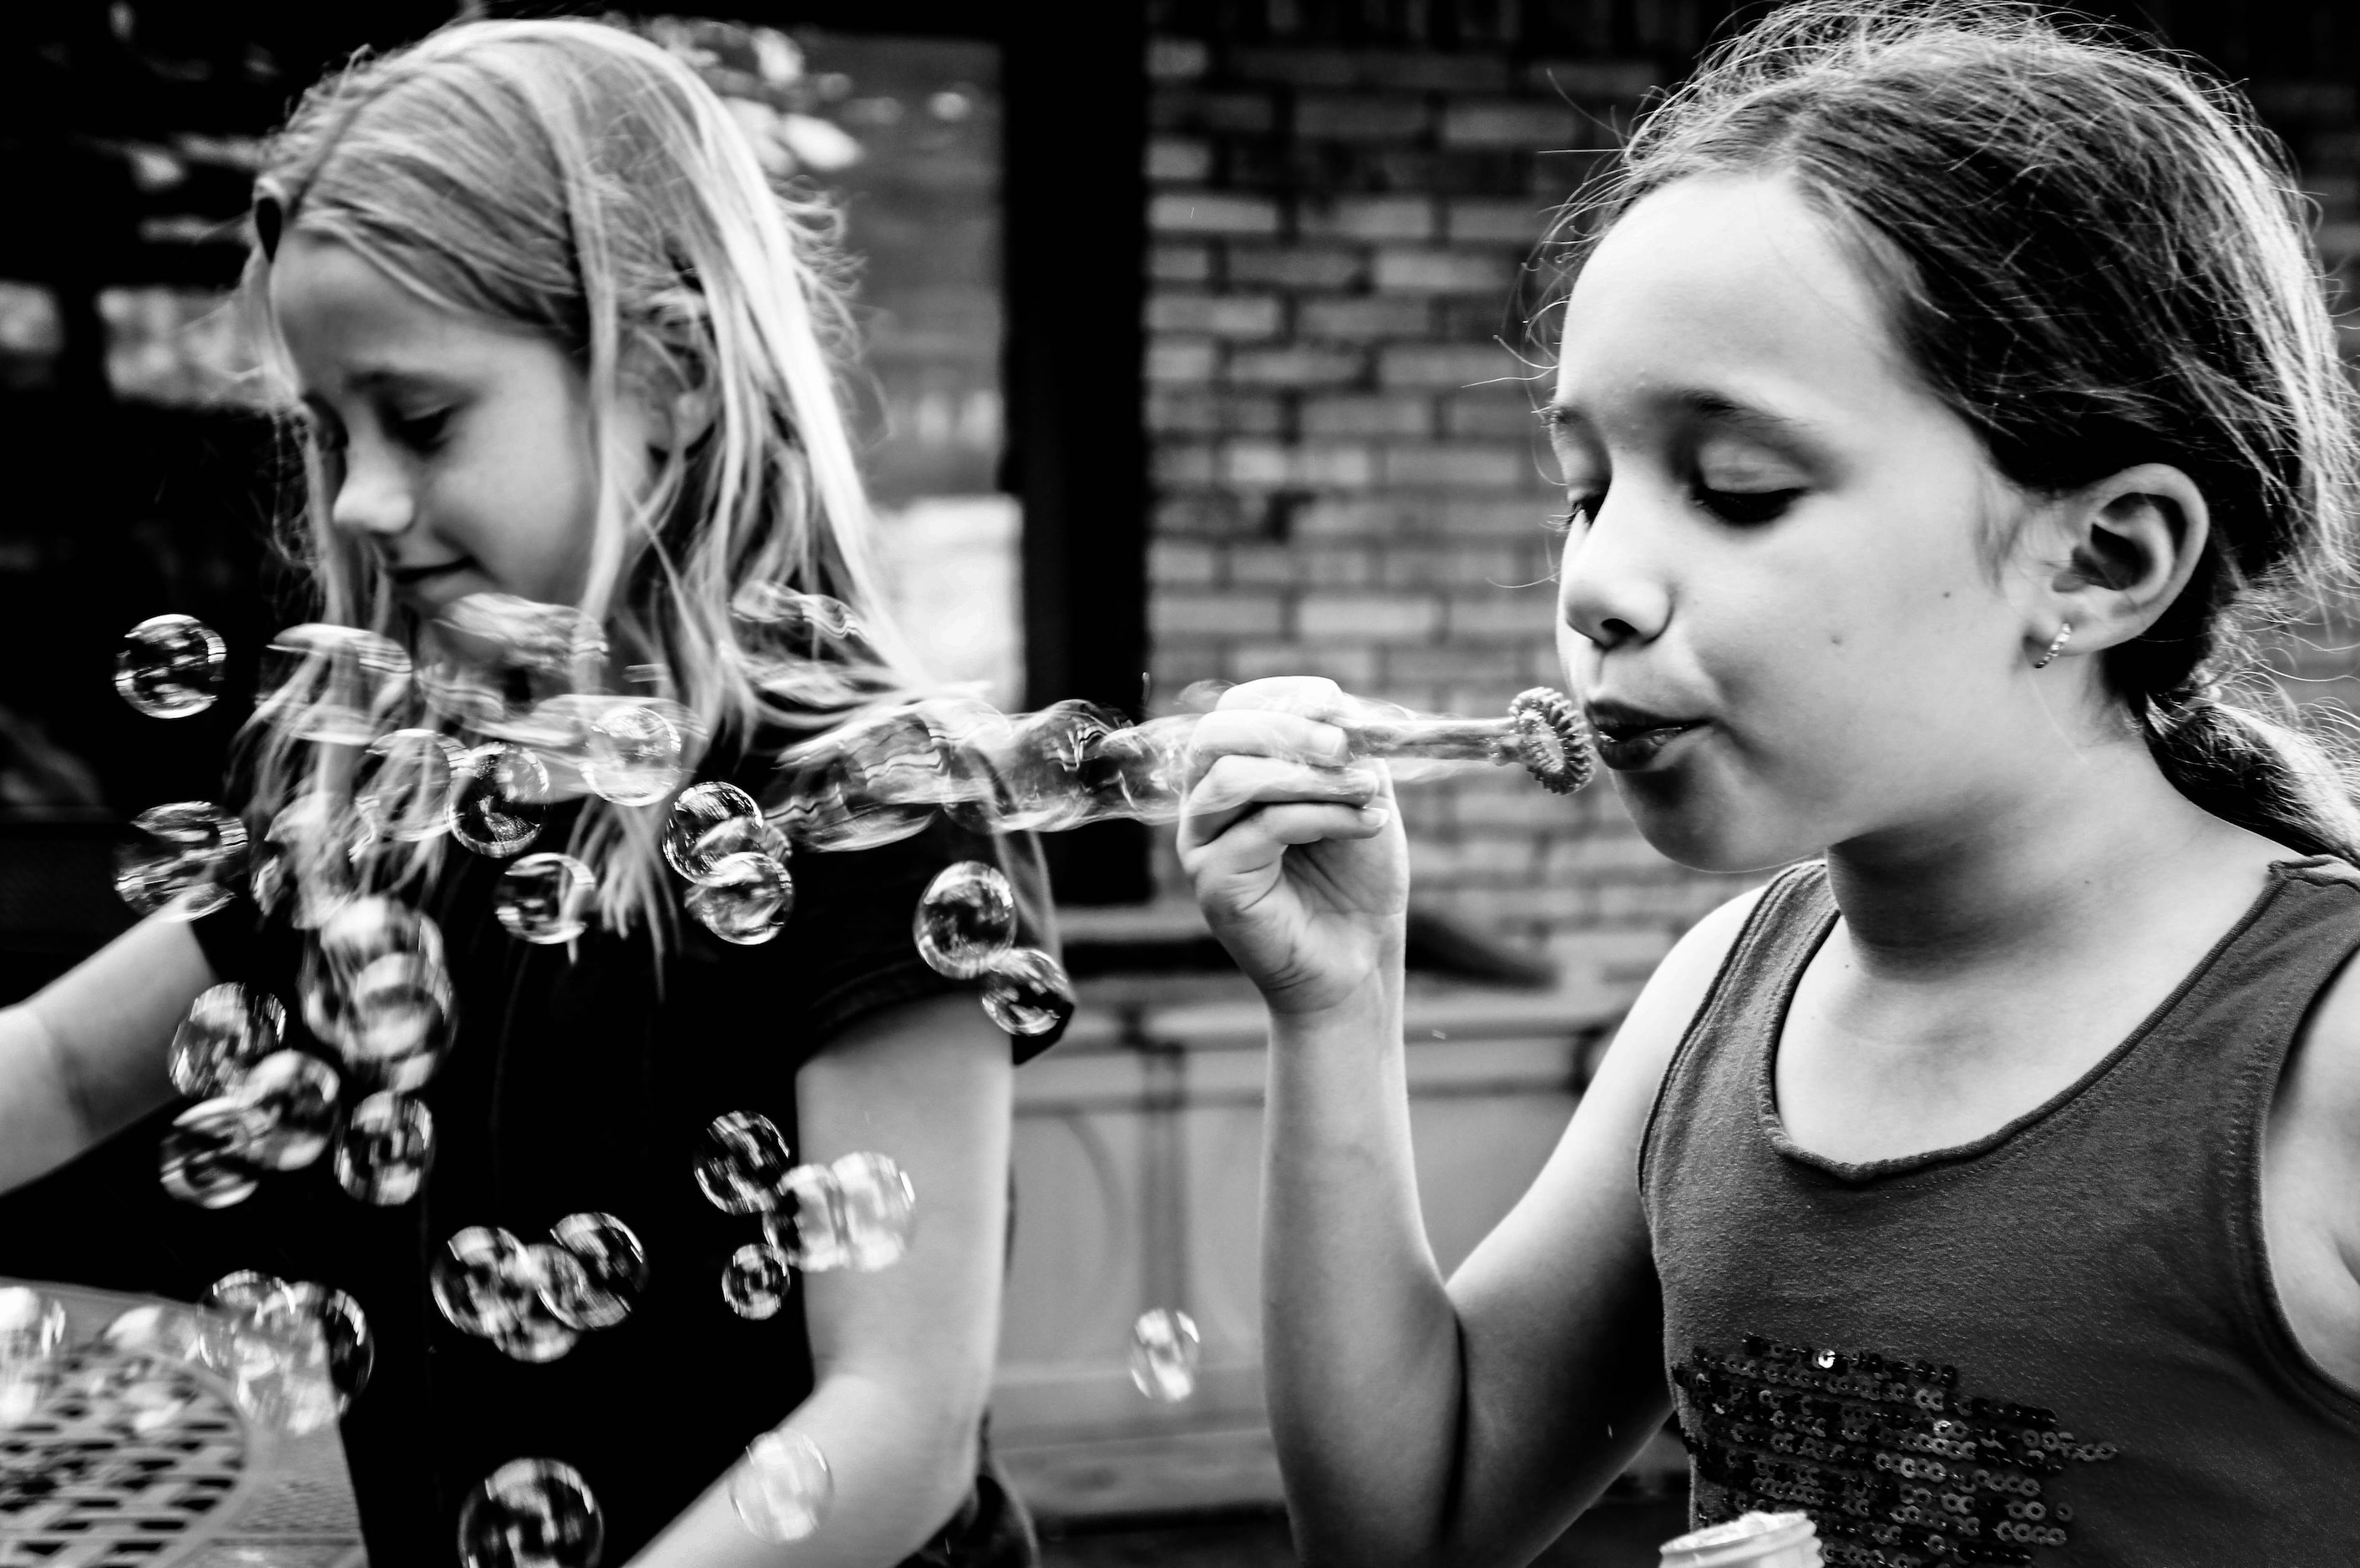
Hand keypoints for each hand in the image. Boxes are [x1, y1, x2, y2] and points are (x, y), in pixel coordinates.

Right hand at [1179, 677, 1408, 1016]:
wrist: (1358, 958)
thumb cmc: (1356, 877)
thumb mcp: (1359, 794)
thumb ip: (1345, 749)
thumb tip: (1333, 705)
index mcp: (1234, 772)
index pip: (1234, 710)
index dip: (1282, 696)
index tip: (1336, 704)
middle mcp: (1205, 802)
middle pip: (1217, 735)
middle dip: (1287, 728)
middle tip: (1346, 746)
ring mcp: (1201, 843)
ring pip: (1233, 777)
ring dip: (1309, 775)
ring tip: (1366, 790)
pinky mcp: (1213, 882)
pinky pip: (1262, 827)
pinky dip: (1322, 816)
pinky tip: (1366, 824)